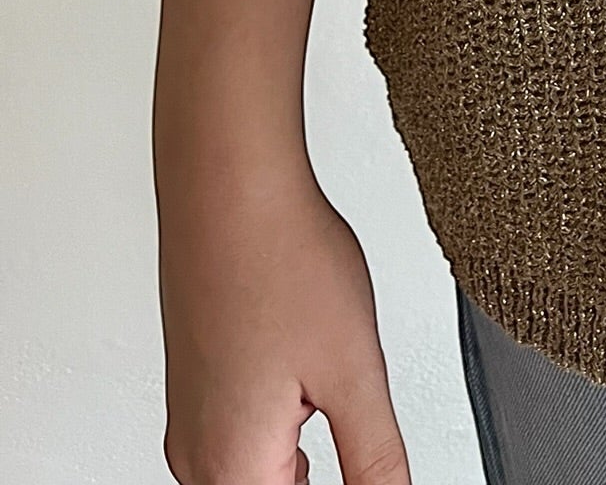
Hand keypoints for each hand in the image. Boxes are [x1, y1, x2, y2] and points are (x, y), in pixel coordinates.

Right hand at [157, 153, 410, 484]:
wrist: (228, 186)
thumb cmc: (281, 261)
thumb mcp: (355, 372)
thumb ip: (376, 460)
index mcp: (233, 468)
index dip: (343, 478)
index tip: (360, 445)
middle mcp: (198, 454)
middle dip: (323, 472)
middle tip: (347, 407)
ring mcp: (192, 417)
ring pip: (257, 469)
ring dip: (303, 457)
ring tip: (332, 390)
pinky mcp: (198, 383)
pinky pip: (242, 433)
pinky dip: (283, 425)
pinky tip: (310, 380)